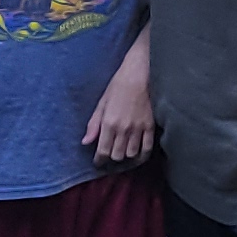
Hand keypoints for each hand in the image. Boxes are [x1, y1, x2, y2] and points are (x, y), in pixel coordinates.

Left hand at [84, 41, 155, 163]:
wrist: (140, 74)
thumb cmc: (118, 86)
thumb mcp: (101, 103)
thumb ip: (93, 124)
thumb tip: (85, 142)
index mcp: (108, 123)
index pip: (102, 151)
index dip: (99, 160)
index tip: (98, 162)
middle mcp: (123, 128)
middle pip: (116, 155)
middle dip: (111, 157)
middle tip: (110, 154)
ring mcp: (138, 128)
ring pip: (131, 154)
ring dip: (125, 156)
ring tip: (123, 152)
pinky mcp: (150, 127)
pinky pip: (147, 149)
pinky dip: (141, 156)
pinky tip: (137, 156)